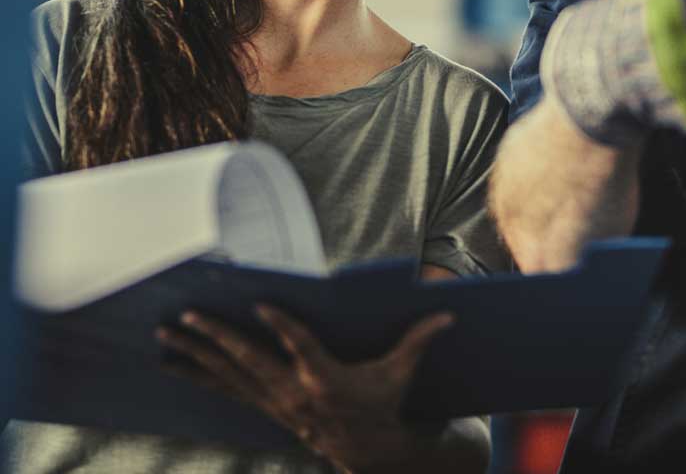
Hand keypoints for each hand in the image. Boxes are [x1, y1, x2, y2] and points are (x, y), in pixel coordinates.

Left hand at [156, 304, 453, 470]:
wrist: (369, 453)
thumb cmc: (385, 401)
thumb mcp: (402, 371)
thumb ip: (420, 338)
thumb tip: (448, 313)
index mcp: (327, 378)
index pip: (301, 346)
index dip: (282, 326)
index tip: (261, 304)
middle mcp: (294, 392)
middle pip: (248, 361)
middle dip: (215, 338)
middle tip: (187, 317)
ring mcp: (275, 402)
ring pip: (229, 375)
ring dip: (196, 355)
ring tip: (166, 335)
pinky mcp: (266, 407)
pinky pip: (226, 389)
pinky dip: (199, 374)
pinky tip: (174, 362)